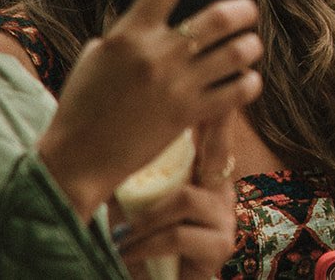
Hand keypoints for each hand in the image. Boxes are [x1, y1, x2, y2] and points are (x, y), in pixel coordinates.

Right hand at [38, 0, 262, 220]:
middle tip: (245, 11)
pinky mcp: (189, 115)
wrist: (77, 159)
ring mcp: (177, 85)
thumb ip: (133, 32)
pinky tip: (243, 79)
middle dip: (243, 8)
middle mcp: (157, 55)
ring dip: (250, 45)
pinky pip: (240, 89)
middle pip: (220, 16)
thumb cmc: (84, 104)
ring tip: (247, 46)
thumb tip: (169, 13)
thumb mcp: (99, 56)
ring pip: (239, 51)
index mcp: (129, 34)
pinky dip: (249, 81)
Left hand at [117, 120, 236, 279]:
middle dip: (197, 134)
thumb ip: (141, 176)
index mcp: (205, 175)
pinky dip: (144, 242)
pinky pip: (177, 232)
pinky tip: (126, 251)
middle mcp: (222, 190)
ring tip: (122, 234)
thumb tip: (110, 136)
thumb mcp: (138, 204)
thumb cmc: (142, 247)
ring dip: (145, 218)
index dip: (214, 107)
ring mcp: (225, 217)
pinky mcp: (219, 245)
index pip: (215, 132)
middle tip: (156, 131)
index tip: (206, 84)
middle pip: (214, 151)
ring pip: (185, 197)